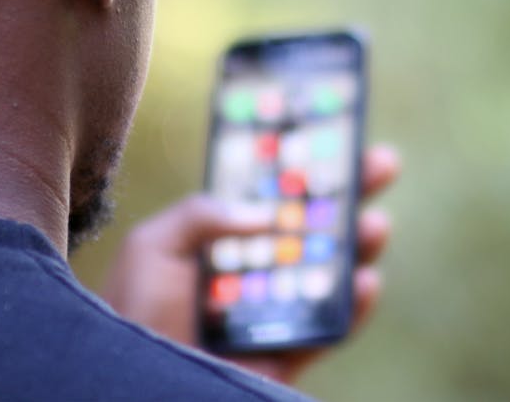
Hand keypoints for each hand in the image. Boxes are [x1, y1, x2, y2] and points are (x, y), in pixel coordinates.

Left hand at [101, 145, 399, 385]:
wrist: (127, 376)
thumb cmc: (129, 310)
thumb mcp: (153, 245)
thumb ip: (200, 213)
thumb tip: (265, 212)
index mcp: (227, 236)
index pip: (276, 192)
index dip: (307, 165)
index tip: (337, 132)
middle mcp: (259, 268)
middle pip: (315, 224)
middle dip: (351, 192)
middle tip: (382, 161)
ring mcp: (276, 308)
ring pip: (331, 271)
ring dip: (359, 244)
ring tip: (374, 220)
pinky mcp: (286, 352)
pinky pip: (330, 329)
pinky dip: (353, 306)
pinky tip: (366, 279)